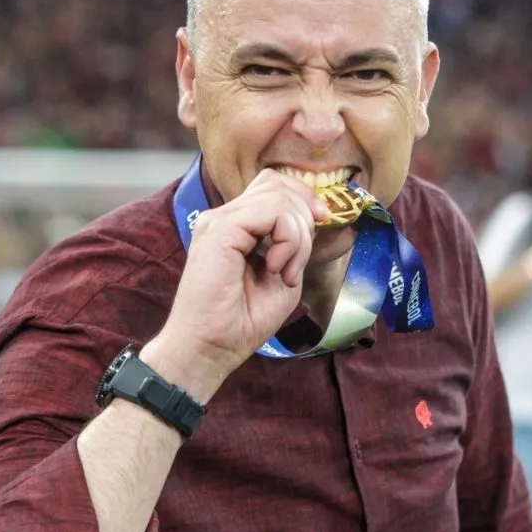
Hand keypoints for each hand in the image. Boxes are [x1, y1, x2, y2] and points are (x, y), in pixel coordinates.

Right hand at [149, 169, 330, 398]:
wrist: (210, 348)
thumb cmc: (241, 321)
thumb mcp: (281, 275)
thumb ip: (293, 244)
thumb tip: (312, 218)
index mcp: (236, 226)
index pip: (274, 186)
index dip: (303, 198)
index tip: (321, 223)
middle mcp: (225, 217)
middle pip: (278, 183)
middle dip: (304, 218)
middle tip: (296, 263)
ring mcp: (220, 220)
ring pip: (279, 196)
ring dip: (297, 235)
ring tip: (285, 272)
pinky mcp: (221, 229)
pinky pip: (272, 212)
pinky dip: (287, 240)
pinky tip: (277, 268)